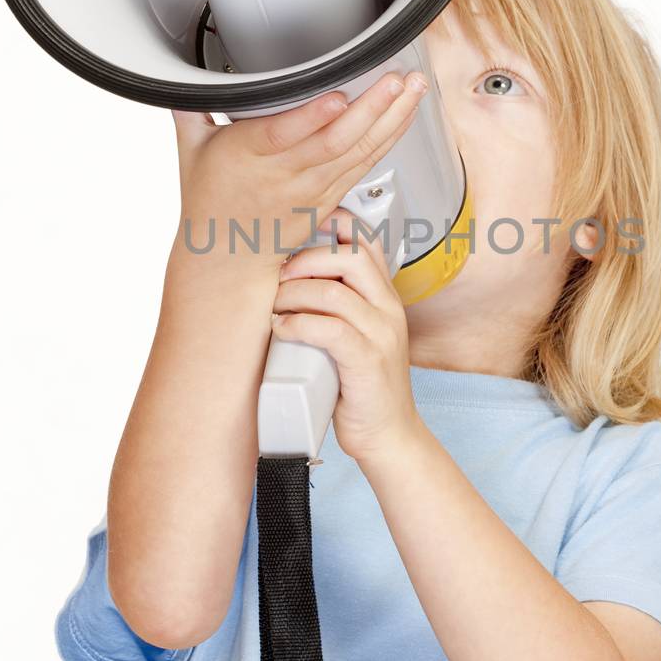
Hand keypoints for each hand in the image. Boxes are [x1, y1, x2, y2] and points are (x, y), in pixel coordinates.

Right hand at [169, 71, 427, 281]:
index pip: (284, 135)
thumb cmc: (210, 203)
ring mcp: (314, 188)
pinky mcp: (331, 196)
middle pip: (335, 142)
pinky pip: (366, 164)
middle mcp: (286, 174)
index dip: (313, 117)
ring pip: (359, 153)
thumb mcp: (190, 153)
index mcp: (249, 156)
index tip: (337, 96)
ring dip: (391, 119)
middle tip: (396, 79)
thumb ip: (190, 109)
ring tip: (414, 89)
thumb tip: (176, 78)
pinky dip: (389, 139)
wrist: (227, 259)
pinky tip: (405, 115)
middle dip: (371, 109)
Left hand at [271, 207, 423, 462]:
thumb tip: (285, 276)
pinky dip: (298, 324)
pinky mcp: (367, 362)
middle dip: (305, 258)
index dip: (333, 225)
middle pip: (350, 256)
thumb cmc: (361, 386)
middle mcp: (388, 309)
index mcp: (384, 297)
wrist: (388, 435)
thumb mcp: (355, 334)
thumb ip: (334, 305)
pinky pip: (330, 329)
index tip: (297, 231)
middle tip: (278, 276)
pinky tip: (282, 329)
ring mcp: (381, 334)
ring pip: (334, 292)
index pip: (366, 241)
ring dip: (292, 294)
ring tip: (273, 307)